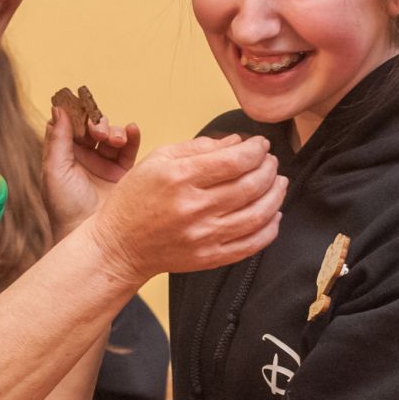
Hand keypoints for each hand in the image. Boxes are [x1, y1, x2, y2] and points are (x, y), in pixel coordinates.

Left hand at [43, 105, 139, 236]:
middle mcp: (84, 158)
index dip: (75, 115)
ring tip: (115, 139)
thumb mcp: (54, 171)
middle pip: (92, 128)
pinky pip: (130, 148)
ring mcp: (105, 165)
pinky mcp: (124, 172)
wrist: (91, 238)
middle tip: (98, 131)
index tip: (80, 108)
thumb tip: (57, 109)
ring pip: (112, 135)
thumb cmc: (66, 209)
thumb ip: (57, 140)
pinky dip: (132, 136)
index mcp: (63, 156)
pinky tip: (133, 131)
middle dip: (96, 123)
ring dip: (114, 131)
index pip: (69, 126)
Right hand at [87, 135, 285, 282]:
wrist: (119, 247)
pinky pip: (252, 244)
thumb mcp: (157, 160)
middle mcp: (194, 207)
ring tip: (279, 182)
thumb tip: (236, 141)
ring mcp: (203, 236)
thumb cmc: (135, 200)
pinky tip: (274, 214)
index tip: (261, 145)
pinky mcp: (209, 257)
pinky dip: (270, 228)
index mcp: (179, 178)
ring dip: (276, 195)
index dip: (256, 150)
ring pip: (258, 214)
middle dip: (269, 168)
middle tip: (271, 161)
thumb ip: (198, 147)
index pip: (234, 160)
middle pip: (251, 185)